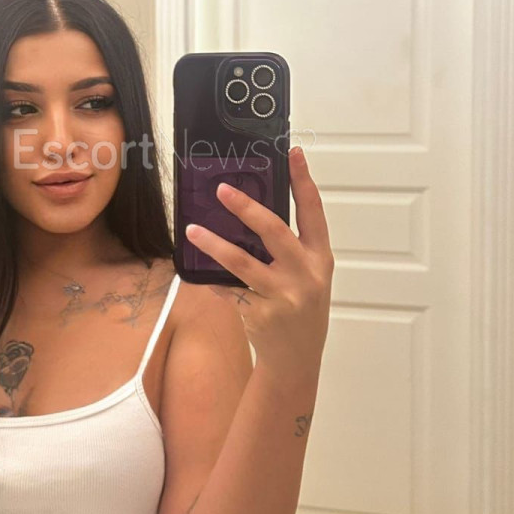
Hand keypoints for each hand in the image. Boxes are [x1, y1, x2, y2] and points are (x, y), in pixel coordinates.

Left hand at [185, 145, 332, 382]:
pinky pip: (228, 289)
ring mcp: (283, 296)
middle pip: (275, 231)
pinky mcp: (260, 314)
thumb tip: (251, 212)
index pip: (313, 212)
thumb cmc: (300, 309)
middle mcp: (305, 275)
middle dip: (247, 208)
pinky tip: (198, 272)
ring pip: (242, 262)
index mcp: (320, 259)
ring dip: (214, 244)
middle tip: (223, 189)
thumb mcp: (307, 276)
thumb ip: (290, 249)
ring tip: (193, 230)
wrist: (297, 360)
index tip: (294, 153)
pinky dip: (212, 280)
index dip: (303, 181)